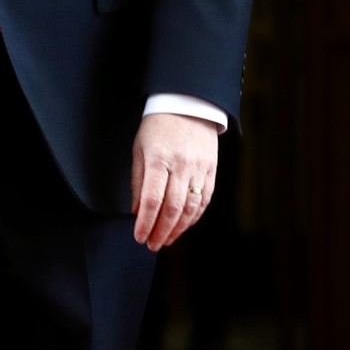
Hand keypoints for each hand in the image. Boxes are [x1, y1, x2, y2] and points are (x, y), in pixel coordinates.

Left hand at [130, 112, 217, 251]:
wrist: (187, 104)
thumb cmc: (158, 126)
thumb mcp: (139, 149)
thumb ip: (138, 181)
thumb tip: (137, 212)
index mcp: (159, 158)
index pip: (152, 199)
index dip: (146, 223)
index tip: (139, 237)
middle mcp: (181, 165)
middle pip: (172, 208)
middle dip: (161, 231)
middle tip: (152, 244)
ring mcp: (199, 168)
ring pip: (191, 208)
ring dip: (178, 229)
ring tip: (167, 240)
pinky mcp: (212, 170)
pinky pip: (205, 200)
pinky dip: (194, 218)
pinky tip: (184, 226)